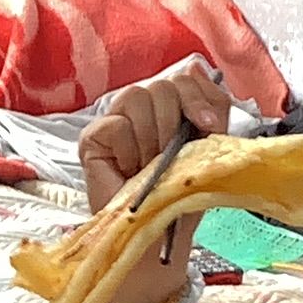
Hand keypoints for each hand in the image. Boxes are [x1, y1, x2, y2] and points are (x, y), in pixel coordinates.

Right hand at [78, 59, 237, 206]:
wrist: (158, 234)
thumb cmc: (179, 196)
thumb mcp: (207, 149)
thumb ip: (210, 108)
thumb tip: (196, 68)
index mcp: (170, 109)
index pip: (185, 78)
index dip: (198, 96)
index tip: (209, 125)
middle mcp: (142, 110)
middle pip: (162, 85)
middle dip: (175, 123)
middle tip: (171, 156)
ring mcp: (114, 121)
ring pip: (137, 96)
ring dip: (152, 138)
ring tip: (149, 166)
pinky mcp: (92, 138)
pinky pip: (116, 125)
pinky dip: (129, 150)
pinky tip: (128, 170)